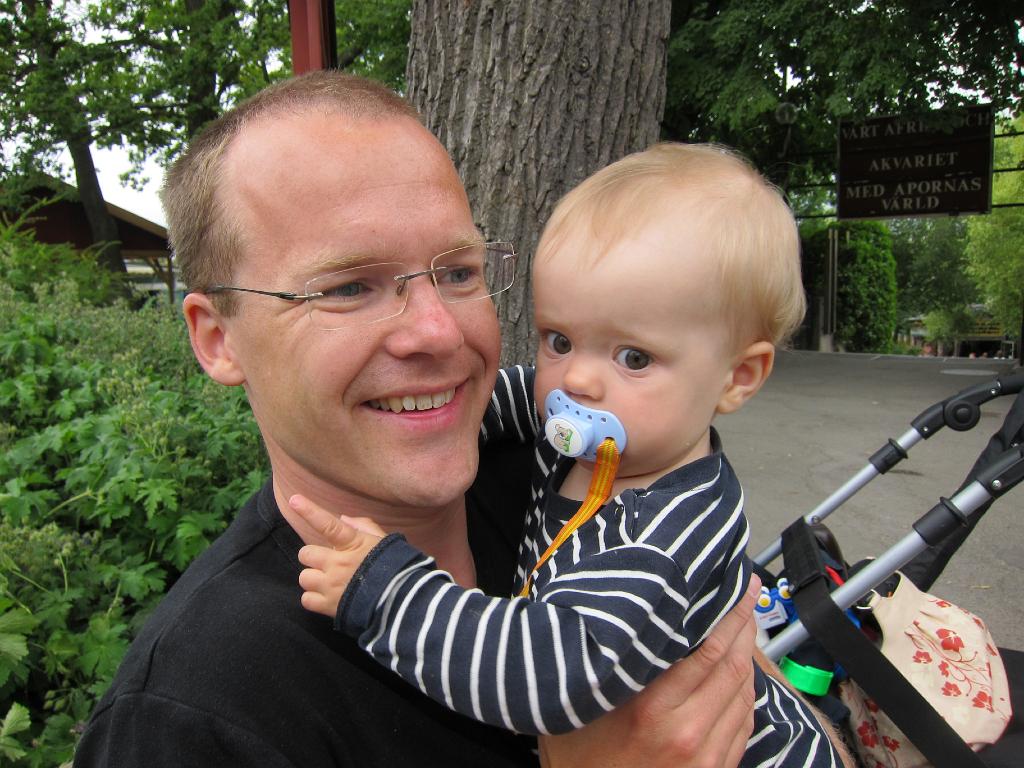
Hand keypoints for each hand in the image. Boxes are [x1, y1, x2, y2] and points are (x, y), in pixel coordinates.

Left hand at [291, 494, 385, 618]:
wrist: (402, 600)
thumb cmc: (394, 566)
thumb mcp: (383, 541)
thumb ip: (363, 526)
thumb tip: (343, 518)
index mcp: (353, 544)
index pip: (327, 524)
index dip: (310, 511)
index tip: (294, 500)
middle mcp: (338, 563)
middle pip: (306, 554)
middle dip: (314, 557)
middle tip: (327, 562)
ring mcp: (332, 586)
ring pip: (304, 577)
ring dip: (314, 579)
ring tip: (328, 582)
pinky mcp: (329, 606)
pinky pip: (306, 599)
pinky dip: (314, 598)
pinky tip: (327, 596)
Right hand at [539, 575, 760, 767]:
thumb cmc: (583, 753)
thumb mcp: (589, 699)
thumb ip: (619, 663)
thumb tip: (640, 616)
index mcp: (651, 710)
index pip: (708, 651)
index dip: (730, 614)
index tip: (737, 586)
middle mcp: (686, 732)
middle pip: (733, 666)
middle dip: (745, 625)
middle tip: (747, 595)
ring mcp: (706, 756)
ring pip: (745, 692)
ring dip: (749, 655)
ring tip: (744, 626)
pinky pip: (746, 721)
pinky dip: (747, 690)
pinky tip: (739, 671)